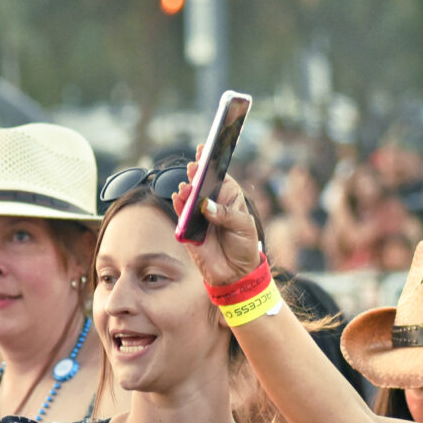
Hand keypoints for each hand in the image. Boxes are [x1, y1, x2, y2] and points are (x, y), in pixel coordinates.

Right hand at [173, 164, 262, 288]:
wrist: (236, 273)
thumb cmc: (244, 246)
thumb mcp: (243, 227)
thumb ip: (226, 215)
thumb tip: (206, 207)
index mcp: (229, 195)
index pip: (218, 174)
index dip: (210, 162)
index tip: (204, 149)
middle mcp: (212, 202)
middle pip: (200, 182)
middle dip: (196, 173)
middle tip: (195, 168)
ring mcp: (199, 214)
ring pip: (188, 197)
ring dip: (186, 190)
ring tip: (188, 188)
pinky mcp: (189, 229)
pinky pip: (180, 213)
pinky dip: (178, 206)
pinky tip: (180, 199)